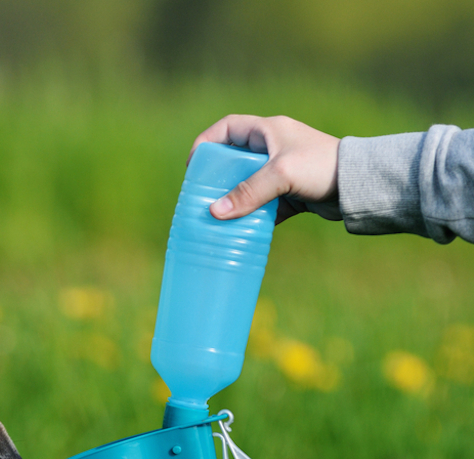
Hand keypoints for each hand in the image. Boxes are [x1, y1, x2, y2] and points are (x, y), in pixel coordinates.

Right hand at [190, 115, 341, 222]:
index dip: (206, 143)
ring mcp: (281, 173)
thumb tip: (214, 212)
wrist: (362, 185)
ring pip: (246, 186)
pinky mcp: (291, 195)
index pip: (226, 129)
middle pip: (232, 161)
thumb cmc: (322, 167)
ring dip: (233, 201)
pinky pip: (263, 206)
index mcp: (268, 131)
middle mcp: (272, 149)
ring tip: (218, 217)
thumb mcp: (281, 175)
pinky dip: (252, 217)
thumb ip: (248, 193)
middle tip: (202, 197)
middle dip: (216, 179)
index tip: (194, 167)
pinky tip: (242, 231)